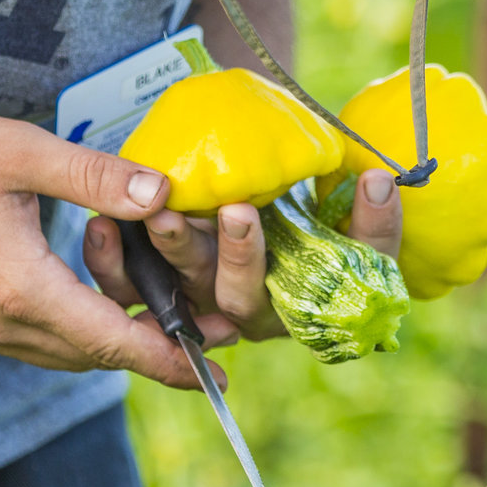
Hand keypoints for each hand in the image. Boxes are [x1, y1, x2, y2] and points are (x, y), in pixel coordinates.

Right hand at [0, 110, 212, 390]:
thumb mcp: (19, 152)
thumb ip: (95, 177)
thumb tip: (164, 193)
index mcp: (20, 290)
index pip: (113, 342)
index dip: (171, 357)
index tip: (217, 371)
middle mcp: (0, 325)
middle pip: (95, 357)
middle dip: (155, 353)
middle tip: (209, 341)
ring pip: (65, 354)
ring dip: (113, 343)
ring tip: (163, 323)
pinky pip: (35, 343)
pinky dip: (75, 333)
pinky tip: (96, 303)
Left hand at [84, 168, 402, 350]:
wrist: (252, 203)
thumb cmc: (303, 214)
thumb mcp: (340, 210)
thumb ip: (363, 207)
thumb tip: (380, 178)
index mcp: (305, 298)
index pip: (328, 283)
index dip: (351, 243)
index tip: (359, 192)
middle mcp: (252, 308)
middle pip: (245, 298)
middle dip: (241, 257)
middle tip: (237, 212)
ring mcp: (203, 299)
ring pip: (188, 291)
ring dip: (176, 250)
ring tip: (164, 212)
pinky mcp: (158, 287)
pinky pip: (133, 287)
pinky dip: (117, 262)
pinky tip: (105, 224)